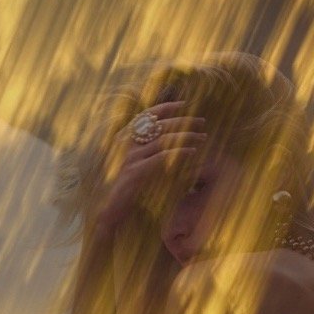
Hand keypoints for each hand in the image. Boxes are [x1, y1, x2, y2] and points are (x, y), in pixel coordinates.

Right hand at [92, 101, 206, 235]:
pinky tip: (192, 152)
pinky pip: (162, 157)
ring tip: (202, 137)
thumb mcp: (139, 164)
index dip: (165, 107)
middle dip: (183, 120)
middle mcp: (127, 143)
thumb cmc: (128, 187)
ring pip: (163, 139)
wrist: (111, 209)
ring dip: (186, 136)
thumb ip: (150, 149)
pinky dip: (179, 152)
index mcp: (127, 138)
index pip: (147, 114)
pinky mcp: (136, 171)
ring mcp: (131, 157)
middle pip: (159, 124)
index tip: (184, 104)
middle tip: (202, 122)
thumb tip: (171, 138)